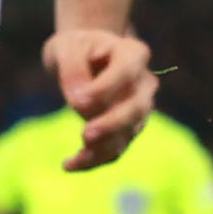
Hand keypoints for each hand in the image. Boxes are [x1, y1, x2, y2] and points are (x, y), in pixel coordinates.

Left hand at [47, 26, 155, 169]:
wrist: (84, 57)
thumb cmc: (77, 48)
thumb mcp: (68, 47)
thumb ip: (72, 69)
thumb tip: (78, 101)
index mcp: (134, 53)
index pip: (126, 72)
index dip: (105, 88)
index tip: (76, 100)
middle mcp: (144, 82)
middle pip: (135, 108)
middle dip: (111, 124)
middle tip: (85, 135)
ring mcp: (140, 108)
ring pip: (128, 133)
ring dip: (103, 148)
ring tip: (73, 160)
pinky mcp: (128, 129)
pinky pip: (116, 149)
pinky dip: (95, 160)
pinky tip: (69, 165)